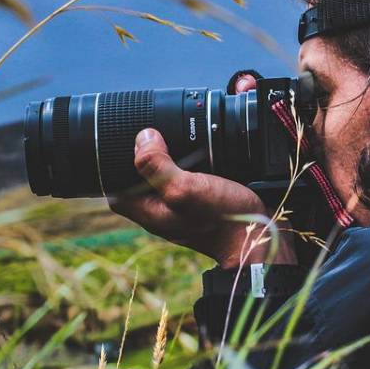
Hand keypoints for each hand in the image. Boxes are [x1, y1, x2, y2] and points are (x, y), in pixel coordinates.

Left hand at [108, 75, 297, 268]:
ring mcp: (177, 203)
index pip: (112, 179)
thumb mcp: (185, 189)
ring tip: (179, 137)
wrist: (257, 237)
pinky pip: (184, 172)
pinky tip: (200, 148)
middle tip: (159, 131)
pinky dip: (189, 158)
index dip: (116, 155)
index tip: (132, 134)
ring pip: (162, 169)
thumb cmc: (221, 220)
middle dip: (146, 149)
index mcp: (144, 209)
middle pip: (137, 171)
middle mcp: (157, 207)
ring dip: (170, 151)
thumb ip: (158, 166)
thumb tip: (143, 137)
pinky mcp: (197, 198)